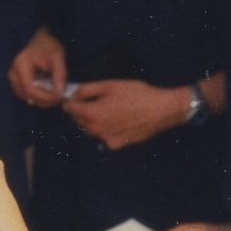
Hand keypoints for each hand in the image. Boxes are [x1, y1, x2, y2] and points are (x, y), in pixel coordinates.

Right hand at [8, 26, 66, 106]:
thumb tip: (60, 91)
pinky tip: (49, 92)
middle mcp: (13, 74)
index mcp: (20, 65)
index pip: (30, 89)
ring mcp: (13, 79)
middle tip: (61, 96)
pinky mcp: (17, 83)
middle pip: (28, 95)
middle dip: (45, 99)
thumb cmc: (48, 44)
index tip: (60, 96)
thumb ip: (59, 73)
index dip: (45, 96)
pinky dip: (39, 96)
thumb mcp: (57, 55)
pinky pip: (27, 95)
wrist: (40, 39)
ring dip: (43, 99)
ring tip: (56, 93)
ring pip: (27, 98)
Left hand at [61, 80, 186, 150]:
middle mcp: (95, 129)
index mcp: (92, 113)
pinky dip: (105, 130)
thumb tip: (74, 93)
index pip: (70, 109)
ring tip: (108, 111)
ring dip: (92, 122)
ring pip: (90, 130)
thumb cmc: (137, 94)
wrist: (161, 111)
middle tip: (92, 102)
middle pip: (78, 121)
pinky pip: (103, 137)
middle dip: (81, 112)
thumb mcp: (110, 85)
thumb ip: (88, 89)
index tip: (72, 98)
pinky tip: (117, 122)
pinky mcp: (115, 145)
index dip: (70, 102)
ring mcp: (105, 139)